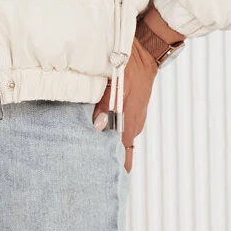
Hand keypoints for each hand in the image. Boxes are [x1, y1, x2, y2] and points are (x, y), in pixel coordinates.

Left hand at [92, 34, 159, 172]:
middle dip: (104, 157)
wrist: (146, 51)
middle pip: (118, 147)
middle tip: (84, 164)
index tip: (100, 178)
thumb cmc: (134, 66)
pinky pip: (117, 123)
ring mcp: (131, 116)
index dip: (114, 167)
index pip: (123, 154)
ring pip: (116, 136)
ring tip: (83, 148)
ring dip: (103, 141)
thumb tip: (97, 126)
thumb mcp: (118, 83)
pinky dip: (106, 128)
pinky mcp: (129, 107)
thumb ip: (107, 105)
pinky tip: (93, 125)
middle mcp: (132, 124)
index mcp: (131, 124)